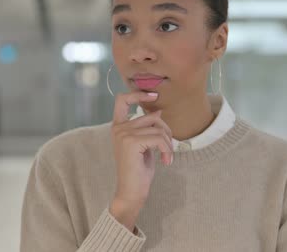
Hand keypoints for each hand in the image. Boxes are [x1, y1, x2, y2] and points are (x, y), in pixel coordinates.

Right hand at [109, 90, 172, 229]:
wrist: (131, 192)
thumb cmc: (138, 170)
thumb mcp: (144, 145)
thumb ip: (147, 128)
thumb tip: (157, 110)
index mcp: (118, 127)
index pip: (122, 100)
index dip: (138, 94)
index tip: (154, 95)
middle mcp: (119, 128)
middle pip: (152, 116)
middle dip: (166, 131)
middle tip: (168, 148)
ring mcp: (124, 134)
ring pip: (158, 128)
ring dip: (168, 143)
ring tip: (167, 156)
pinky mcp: (131, 142)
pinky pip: (159, 138)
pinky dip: (167, 149)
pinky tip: (166, 161)